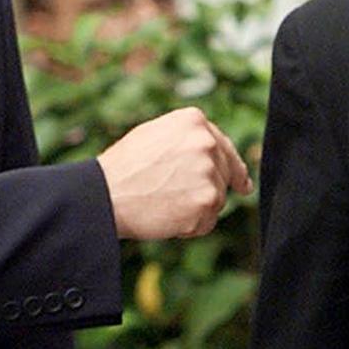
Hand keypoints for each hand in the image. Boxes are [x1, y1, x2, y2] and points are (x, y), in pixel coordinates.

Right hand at [97, 108, 251, 239]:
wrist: (105, 194)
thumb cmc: (124, 168)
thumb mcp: (155, 136)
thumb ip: (188, 139)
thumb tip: (218, 155)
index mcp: (194, 122)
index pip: (223, 147)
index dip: (232, 168)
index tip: (243, 185)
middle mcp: (207, 143)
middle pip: (223, 175)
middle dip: (205, 189)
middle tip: (174, 197)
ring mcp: (209, 173)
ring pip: (217, 200)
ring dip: (196, 209)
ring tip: (163, 203)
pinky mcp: (206, 202)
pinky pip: (208, 223)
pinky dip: (191, 227)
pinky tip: (166, 217)